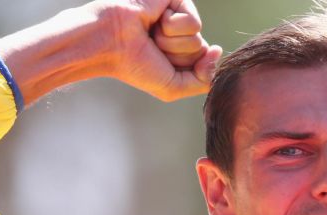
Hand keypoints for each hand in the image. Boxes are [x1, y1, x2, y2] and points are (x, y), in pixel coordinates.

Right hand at [0, 0, 221, 104]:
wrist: (109, 42)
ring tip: (152, 35)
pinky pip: (193, 23)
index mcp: (181, 54)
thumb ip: (203, 80)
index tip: (160, 64)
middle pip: (202, 52)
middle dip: (177, 56)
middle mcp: (183, 35)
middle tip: (152, 47)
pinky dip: (172, 28)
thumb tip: (217, 50)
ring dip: (172, 43)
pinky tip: (154, 21)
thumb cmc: (135, 66)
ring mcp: (180, 17)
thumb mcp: (173, 87)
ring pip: (198, 39)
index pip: (206, 66)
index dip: (186, 71)